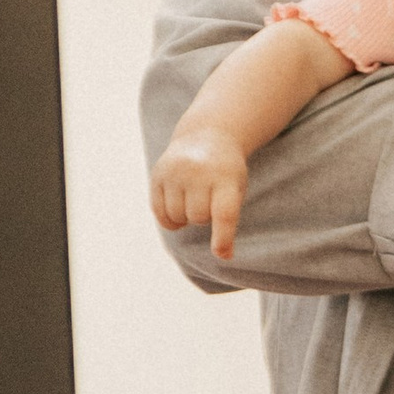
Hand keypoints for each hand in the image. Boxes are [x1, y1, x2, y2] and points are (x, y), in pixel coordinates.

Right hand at [152, 127, 250, 261]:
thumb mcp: (236, 188)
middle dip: (204, 217)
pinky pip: (160, 213)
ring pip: (177, 217)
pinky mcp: (158, 174)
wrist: (206, 136)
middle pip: (198, 217)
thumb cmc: (226, 173)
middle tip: (208, 199)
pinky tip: (177, 205)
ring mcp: (175, 171)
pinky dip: (169, 218)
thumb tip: (224, 256)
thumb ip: (229, 221)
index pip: (224, 213)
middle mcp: (199, 172)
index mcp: (226, 177)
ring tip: (193, 198)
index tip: (222, 253)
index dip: (222, 237)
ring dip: (186, 217)